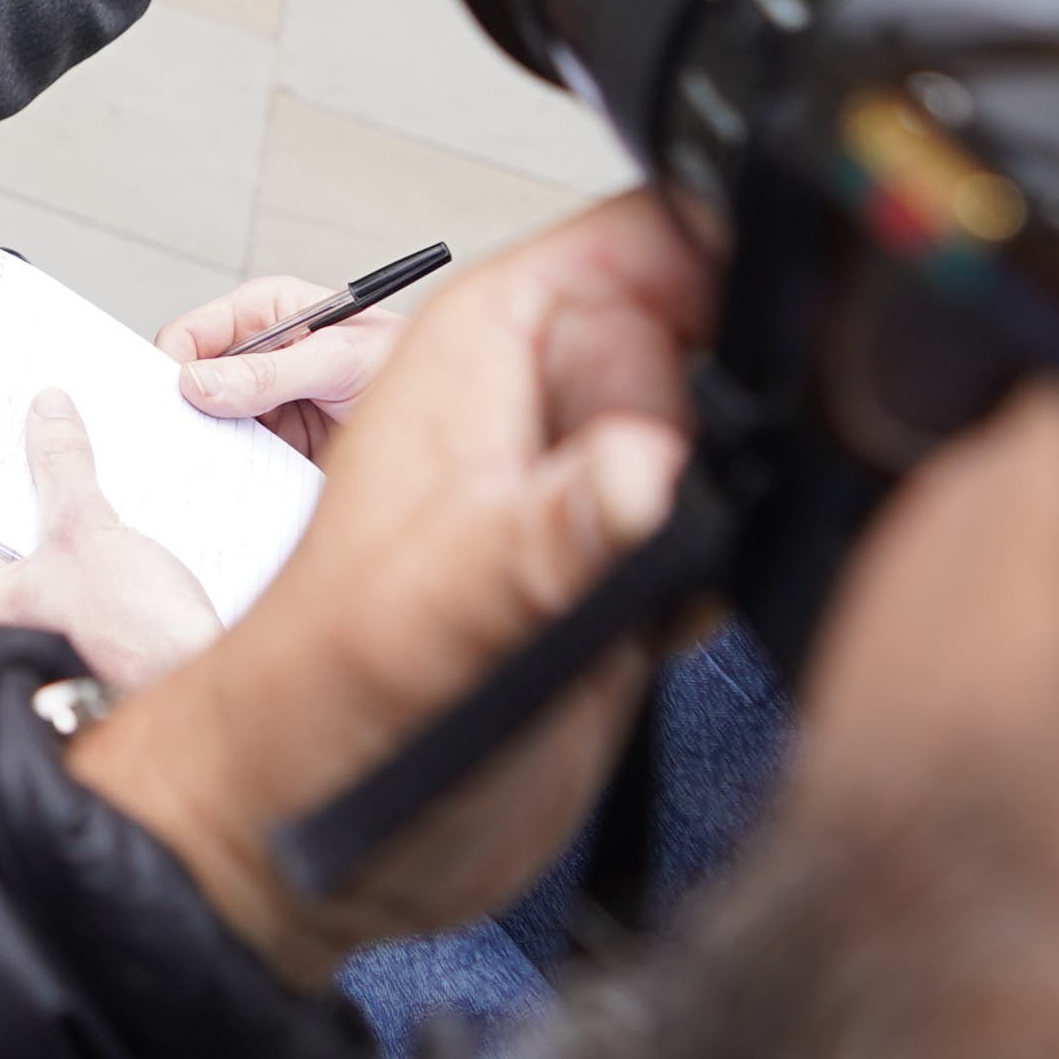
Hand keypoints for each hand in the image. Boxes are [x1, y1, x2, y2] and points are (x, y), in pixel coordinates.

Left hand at [0, 388, 224, 693]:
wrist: (196, 681)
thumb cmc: (131, 644)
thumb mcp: (87, 530)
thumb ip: (62, 465)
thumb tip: (46, 415)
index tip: (2, 430)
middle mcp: (10, 621)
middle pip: (13, 528)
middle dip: (38, 484)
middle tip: (50, 433)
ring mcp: (55, 623)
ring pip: (55, 546)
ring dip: (76, 507)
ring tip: (91, 462)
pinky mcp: (98, 623)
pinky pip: (91, 563)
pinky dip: (104, 532)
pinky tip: (125, 503)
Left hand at [60, 229, 710, 986]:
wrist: (310, 822)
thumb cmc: (317, 703)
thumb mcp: (438, 610)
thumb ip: (547, 534)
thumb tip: (650, 469)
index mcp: (484, 350)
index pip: (644, 235)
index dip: (720, 277)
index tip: (748, 370)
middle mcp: (542, 403)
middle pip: (714, 336)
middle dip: (719, 422)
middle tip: (641, 518)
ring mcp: (587, 482)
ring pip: (728, 434)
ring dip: (724, 500)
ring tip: (635, 578)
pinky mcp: (623, 563)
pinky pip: (724, 524)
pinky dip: (723, 569)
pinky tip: (660, 624)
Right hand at [155, 277, 397, 462]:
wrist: (457, 421)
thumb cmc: (408, 368)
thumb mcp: (339, 361)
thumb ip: (268, 373)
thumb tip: (198, 382)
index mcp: (268, 312)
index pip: (195, 332)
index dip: (173, 363)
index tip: (169, 401)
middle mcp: (262, 354)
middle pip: (196, 382)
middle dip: (188, 410)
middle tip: (183, 442)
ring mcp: (269, 401)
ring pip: (213, 425)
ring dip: (214, 446)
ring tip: (222, 467)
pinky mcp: (281, 443)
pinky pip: (241, 459)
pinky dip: (237, 472)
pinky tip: (246, 483)